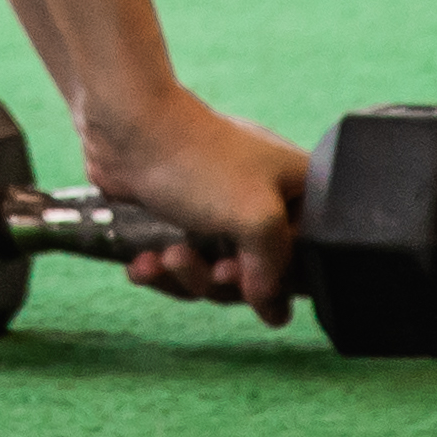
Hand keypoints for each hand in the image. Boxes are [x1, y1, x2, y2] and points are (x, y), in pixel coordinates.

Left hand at [79, 84, 310, 325]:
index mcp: (297, 192)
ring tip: (167, 258)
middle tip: (213, 271)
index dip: (280, 282)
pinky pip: (180, 263)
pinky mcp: (180, 220)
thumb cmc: (202, 163)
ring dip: (189, 275)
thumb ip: (275, 269)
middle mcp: (263, 203)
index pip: (307, 257)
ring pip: (214, 273)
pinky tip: (143, 265)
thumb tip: (271, 307)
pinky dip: (161, 270)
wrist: (129, 130)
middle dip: (225, 281)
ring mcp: (220, 212)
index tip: (251, 282)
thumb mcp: (258, 218)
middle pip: (257, 275)